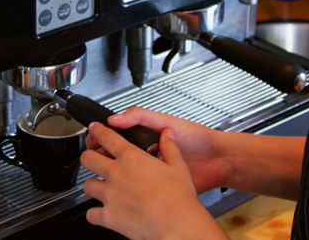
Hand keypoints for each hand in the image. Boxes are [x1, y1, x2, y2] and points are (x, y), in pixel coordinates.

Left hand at [81, 123, 226, 239]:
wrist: (175, 224)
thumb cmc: (178, 199)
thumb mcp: (178, 167)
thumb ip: (170, 147)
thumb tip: (168, 135)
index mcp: (132, 158)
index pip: (106, 137)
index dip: (97, 130)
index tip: (94, 129)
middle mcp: (116, 174)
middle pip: (88, 158)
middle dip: (88, 157)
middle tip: (92, 159)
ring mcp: (110, 195)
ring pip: (87, 185)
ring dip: (92, 185)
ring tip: (100, 188)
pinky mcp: (108, 216)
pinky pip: (91, 214)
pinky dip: (95, 214)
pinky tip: (101, 213)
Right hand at [86, 107, 228, 192]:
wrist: (217, 161)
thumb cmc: (197, 139)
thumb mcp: (166, 121)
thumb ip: (140, 116)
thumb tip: (115, 118)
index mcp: (145, 138)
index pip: (116, 137)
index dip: (101, 139)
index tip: (91, 140)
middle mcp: (145, 156)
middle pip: (115, 158)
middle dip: (103, 159)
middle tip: (94, 161)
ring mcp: (150, 173)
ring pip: (124, 176)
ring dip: (114, 177)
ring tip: (107, 176)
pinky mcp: (158, 189)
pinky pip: (139, 191)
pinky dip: (131, 192)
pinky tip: (125, 192)